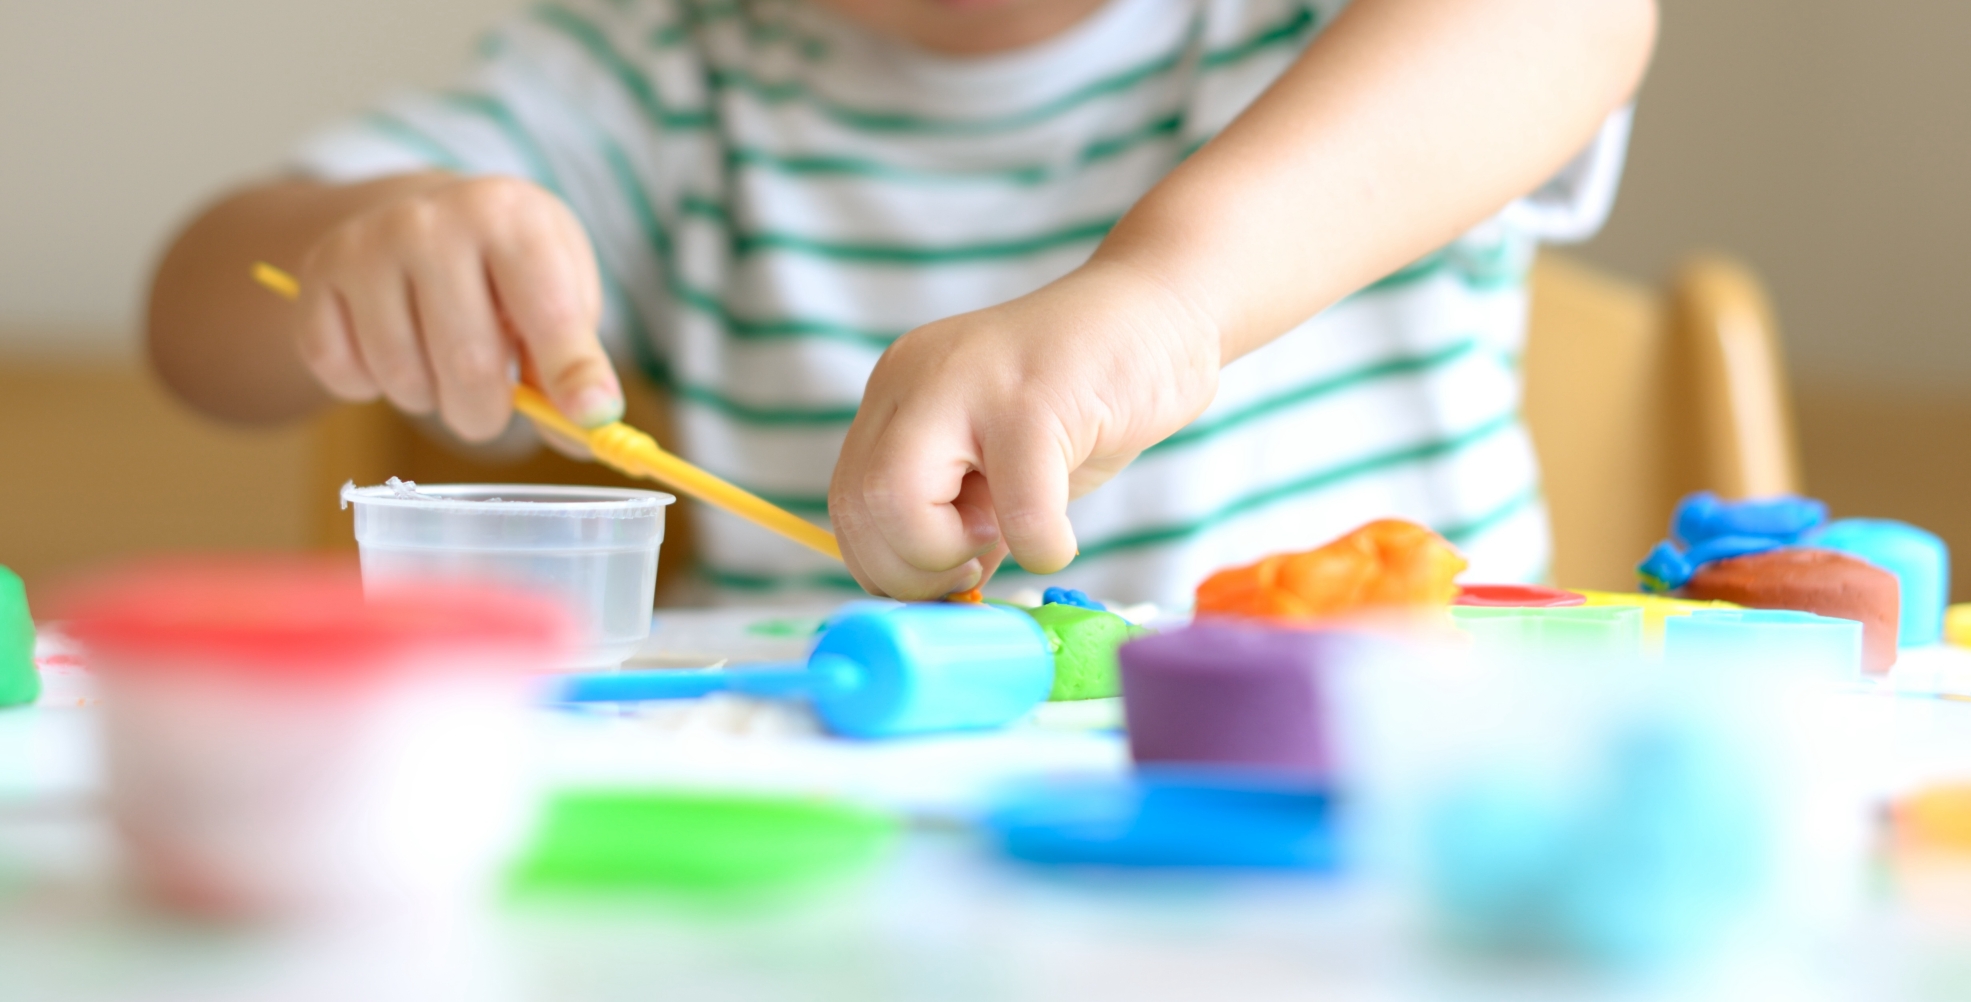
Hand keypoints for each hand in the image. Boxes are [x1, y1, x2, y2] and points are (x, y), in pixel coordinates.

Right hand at [292, 173, 621, 441]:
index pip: (549, 311)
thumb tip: (591, 424)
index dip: (573, 373)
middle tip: (491, 408)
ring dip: (429, 399)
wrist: (423, 217)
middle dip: (486, 413)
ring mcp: (365, 245)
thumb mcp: (562, 293)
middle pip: (468, 363)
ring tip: (440, 361)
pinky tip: (391, 347)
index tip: (591, 416)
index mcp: (510, 215)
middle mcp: (431, 220)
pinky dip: (369, 387)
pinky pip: (343, 375)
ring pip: (403, 378)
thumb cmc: (511, 271)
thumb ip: (577, 362)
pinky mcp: (315, 275)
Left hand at [829, 260, 1221, 598]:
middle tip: (975, 567)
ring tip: (1011, 533)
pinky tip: (1061, 536)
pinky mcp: (1035, 401)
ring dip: (953, 557)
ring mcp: (970, 385)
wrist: (1159, 314)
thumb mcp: (995, 461)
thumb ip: (954, 516)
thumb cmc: (1082, 399)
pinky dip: (1041, 547)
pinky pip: (1017, 512)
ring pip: (899, 504)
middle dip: (911, 572)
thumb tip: (932, 601)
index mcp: (896, 396)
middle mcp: (915, 380)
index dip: (886, 563)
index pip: (847, 501)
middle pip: (859, 505)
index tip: (947, 576)